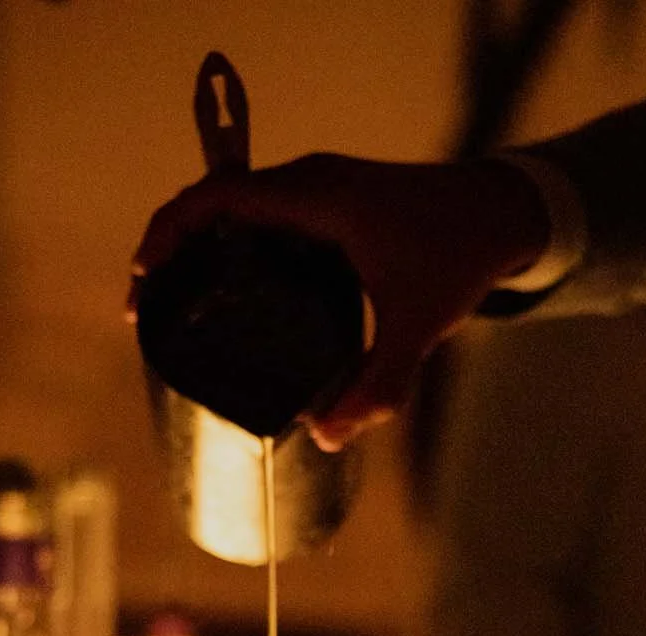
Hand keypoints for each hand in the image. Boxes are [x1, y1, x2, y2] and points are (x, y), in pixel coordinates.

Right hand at [128, 153, 548, 450]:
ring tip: (174, 309)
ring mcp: (314, 191)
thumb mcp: (417, 326)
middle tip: (148, 313)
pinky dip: (229, 250)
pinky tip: (225, 296)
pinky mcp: (325, 206)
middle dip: (169, 251)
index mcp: (315, 197)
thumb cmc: (458, 257)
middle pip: (210, 204)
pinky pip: (258, 219)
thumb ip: (378, 387)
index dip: (168, 235)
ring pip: (232, 210)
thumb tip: (327, 440)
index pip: (215, 199)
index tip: (143, 283)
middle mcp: (307, 184)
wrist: (502, 213)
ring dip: (196, 249)